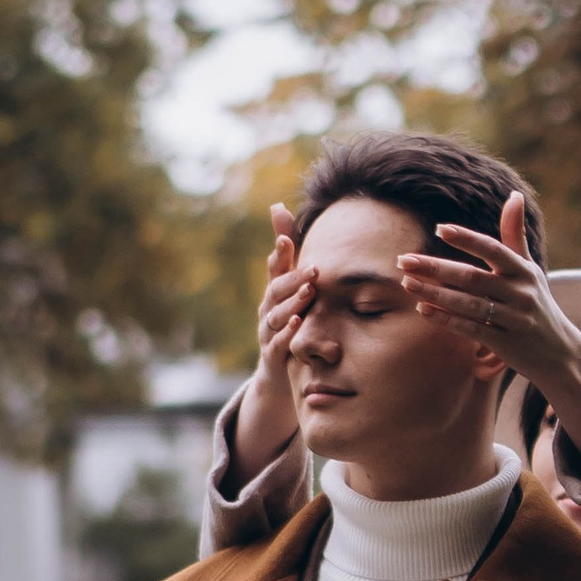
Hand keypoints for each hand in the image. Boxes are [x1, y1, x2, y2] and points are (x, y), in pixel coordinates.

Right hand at [235, 204, 308, 478]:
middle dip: (292, 278)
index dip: (279, 253)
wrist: (278, 374)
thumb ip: (287, 255)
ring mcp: (268, 333)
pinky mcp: (273, 356)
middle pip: (275, 290)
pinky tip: (299, 323)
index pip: (275, 268)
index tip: (286, 236)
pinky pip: (278, 343)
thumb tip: (278, 206)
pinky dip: (288, 333)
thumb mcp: (291, 291)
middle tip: (313, 268)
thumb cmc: (288, 324)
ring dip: (292, 302)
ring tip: (309, 292)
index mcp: (274, 293)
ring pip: (276, 316)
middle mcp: (267, 310)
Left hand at [401, 191, 580, 473]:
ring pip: (469, 305)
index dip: (467, 239)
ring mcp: (515, 320)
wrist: (559, 352)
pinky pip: (472, 330)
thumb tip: (515, 195)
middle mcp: (521, 293)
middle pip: (472, 278)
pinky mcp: (507, 344)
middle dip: (436, 268)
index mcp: (524, 271)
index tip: (439, 229)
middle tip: (404, 260)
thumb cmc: (536, 303)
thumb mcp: (530, 269)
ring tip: (407, 283)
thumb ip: (515, 235)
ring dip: (435, 294)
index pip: (493, 249)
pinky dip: (447, 320)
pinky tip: (423, 310)